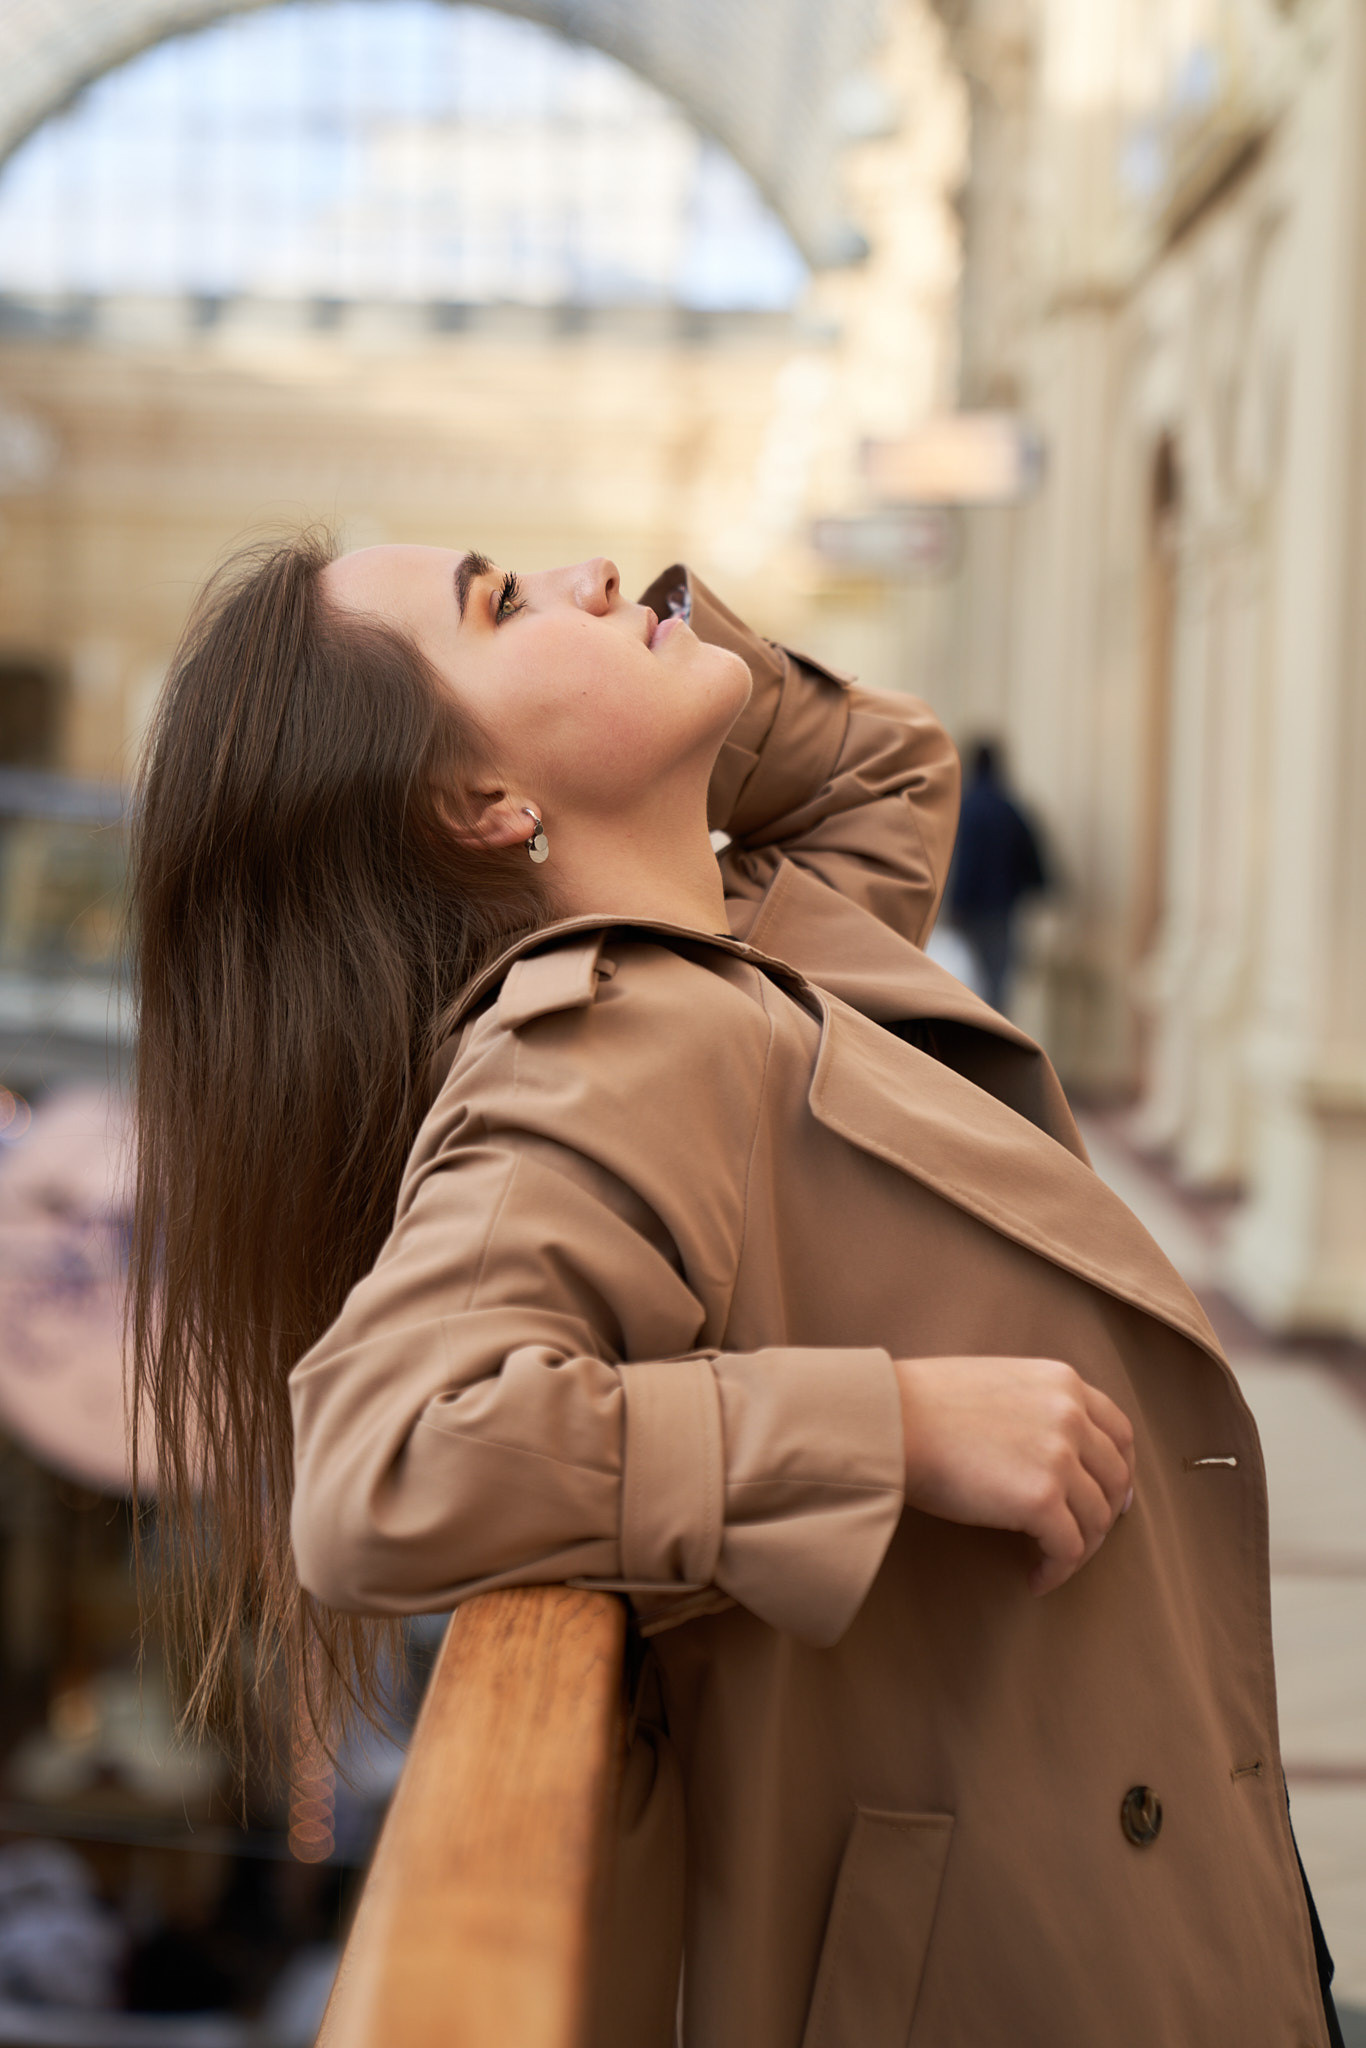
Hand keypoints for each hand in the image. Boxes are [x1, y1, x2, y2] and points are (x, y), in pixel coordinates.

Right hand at [894, 1354, 1135, 1594]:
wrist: (887, 1419)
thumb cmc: (921, 1404)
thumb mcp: (996, 1382)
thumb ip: (1035, 1405)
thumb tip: (1051, 1451)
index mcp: (1062, 1382)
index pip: (1119, 1430)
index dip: (1121, 1469)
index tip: (1112, 1497)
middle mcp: (1071, 1415)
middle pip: (1115, 1478)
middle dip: (1104, 1514)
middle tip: (1084, 1538)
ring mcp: (1060, 1457)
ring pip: (1096, 1519)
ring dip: (1079, 1549)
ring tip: (1049, 1562)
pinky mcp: (1042, 1499)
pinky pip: (1069, 1549)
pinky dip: (1057, 1570)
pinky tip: (1034, 1579)